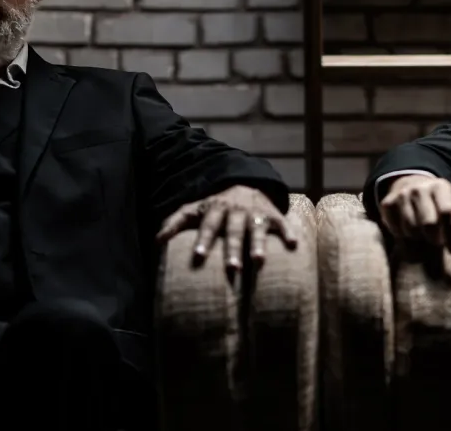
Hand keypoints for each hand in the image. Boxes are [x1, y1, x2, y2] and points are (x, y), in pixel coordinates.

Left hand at [157, 185, 296, 270]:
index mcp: (215, 210)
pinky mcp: (271, 214)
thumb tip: (156, 241)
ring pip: (256, 229)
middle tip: (233, 269)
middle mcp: (236, 211)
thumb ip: (175, 222)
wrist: (244, 182)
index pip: (208, 226)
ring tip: (259, 261)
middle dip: (233, 249)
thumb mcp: (194, 208)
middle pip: (234, 231)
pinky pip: (282, 223)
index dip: (204, 240)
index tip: (199, 256)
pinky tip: (293, 245)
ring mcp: (255, 212)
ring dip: (258, 244)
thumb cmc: (215, 205)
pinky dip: (287, 233)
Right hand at [379, 175, 450, 253]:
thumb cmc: (438, 206)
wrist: (410, 187)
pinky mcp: (387, 203)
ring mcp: (401, 195)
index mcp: (441, 187)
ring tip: (423, 236)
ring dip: (419, 239)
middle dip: (435, 239)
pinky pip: (396, 230)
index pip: (448, 213)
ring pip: (411, 229)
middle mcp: (420, 188)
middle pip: (428, 224)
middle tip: (437, 242)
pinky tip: (409, 232)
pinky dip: (404, 237)